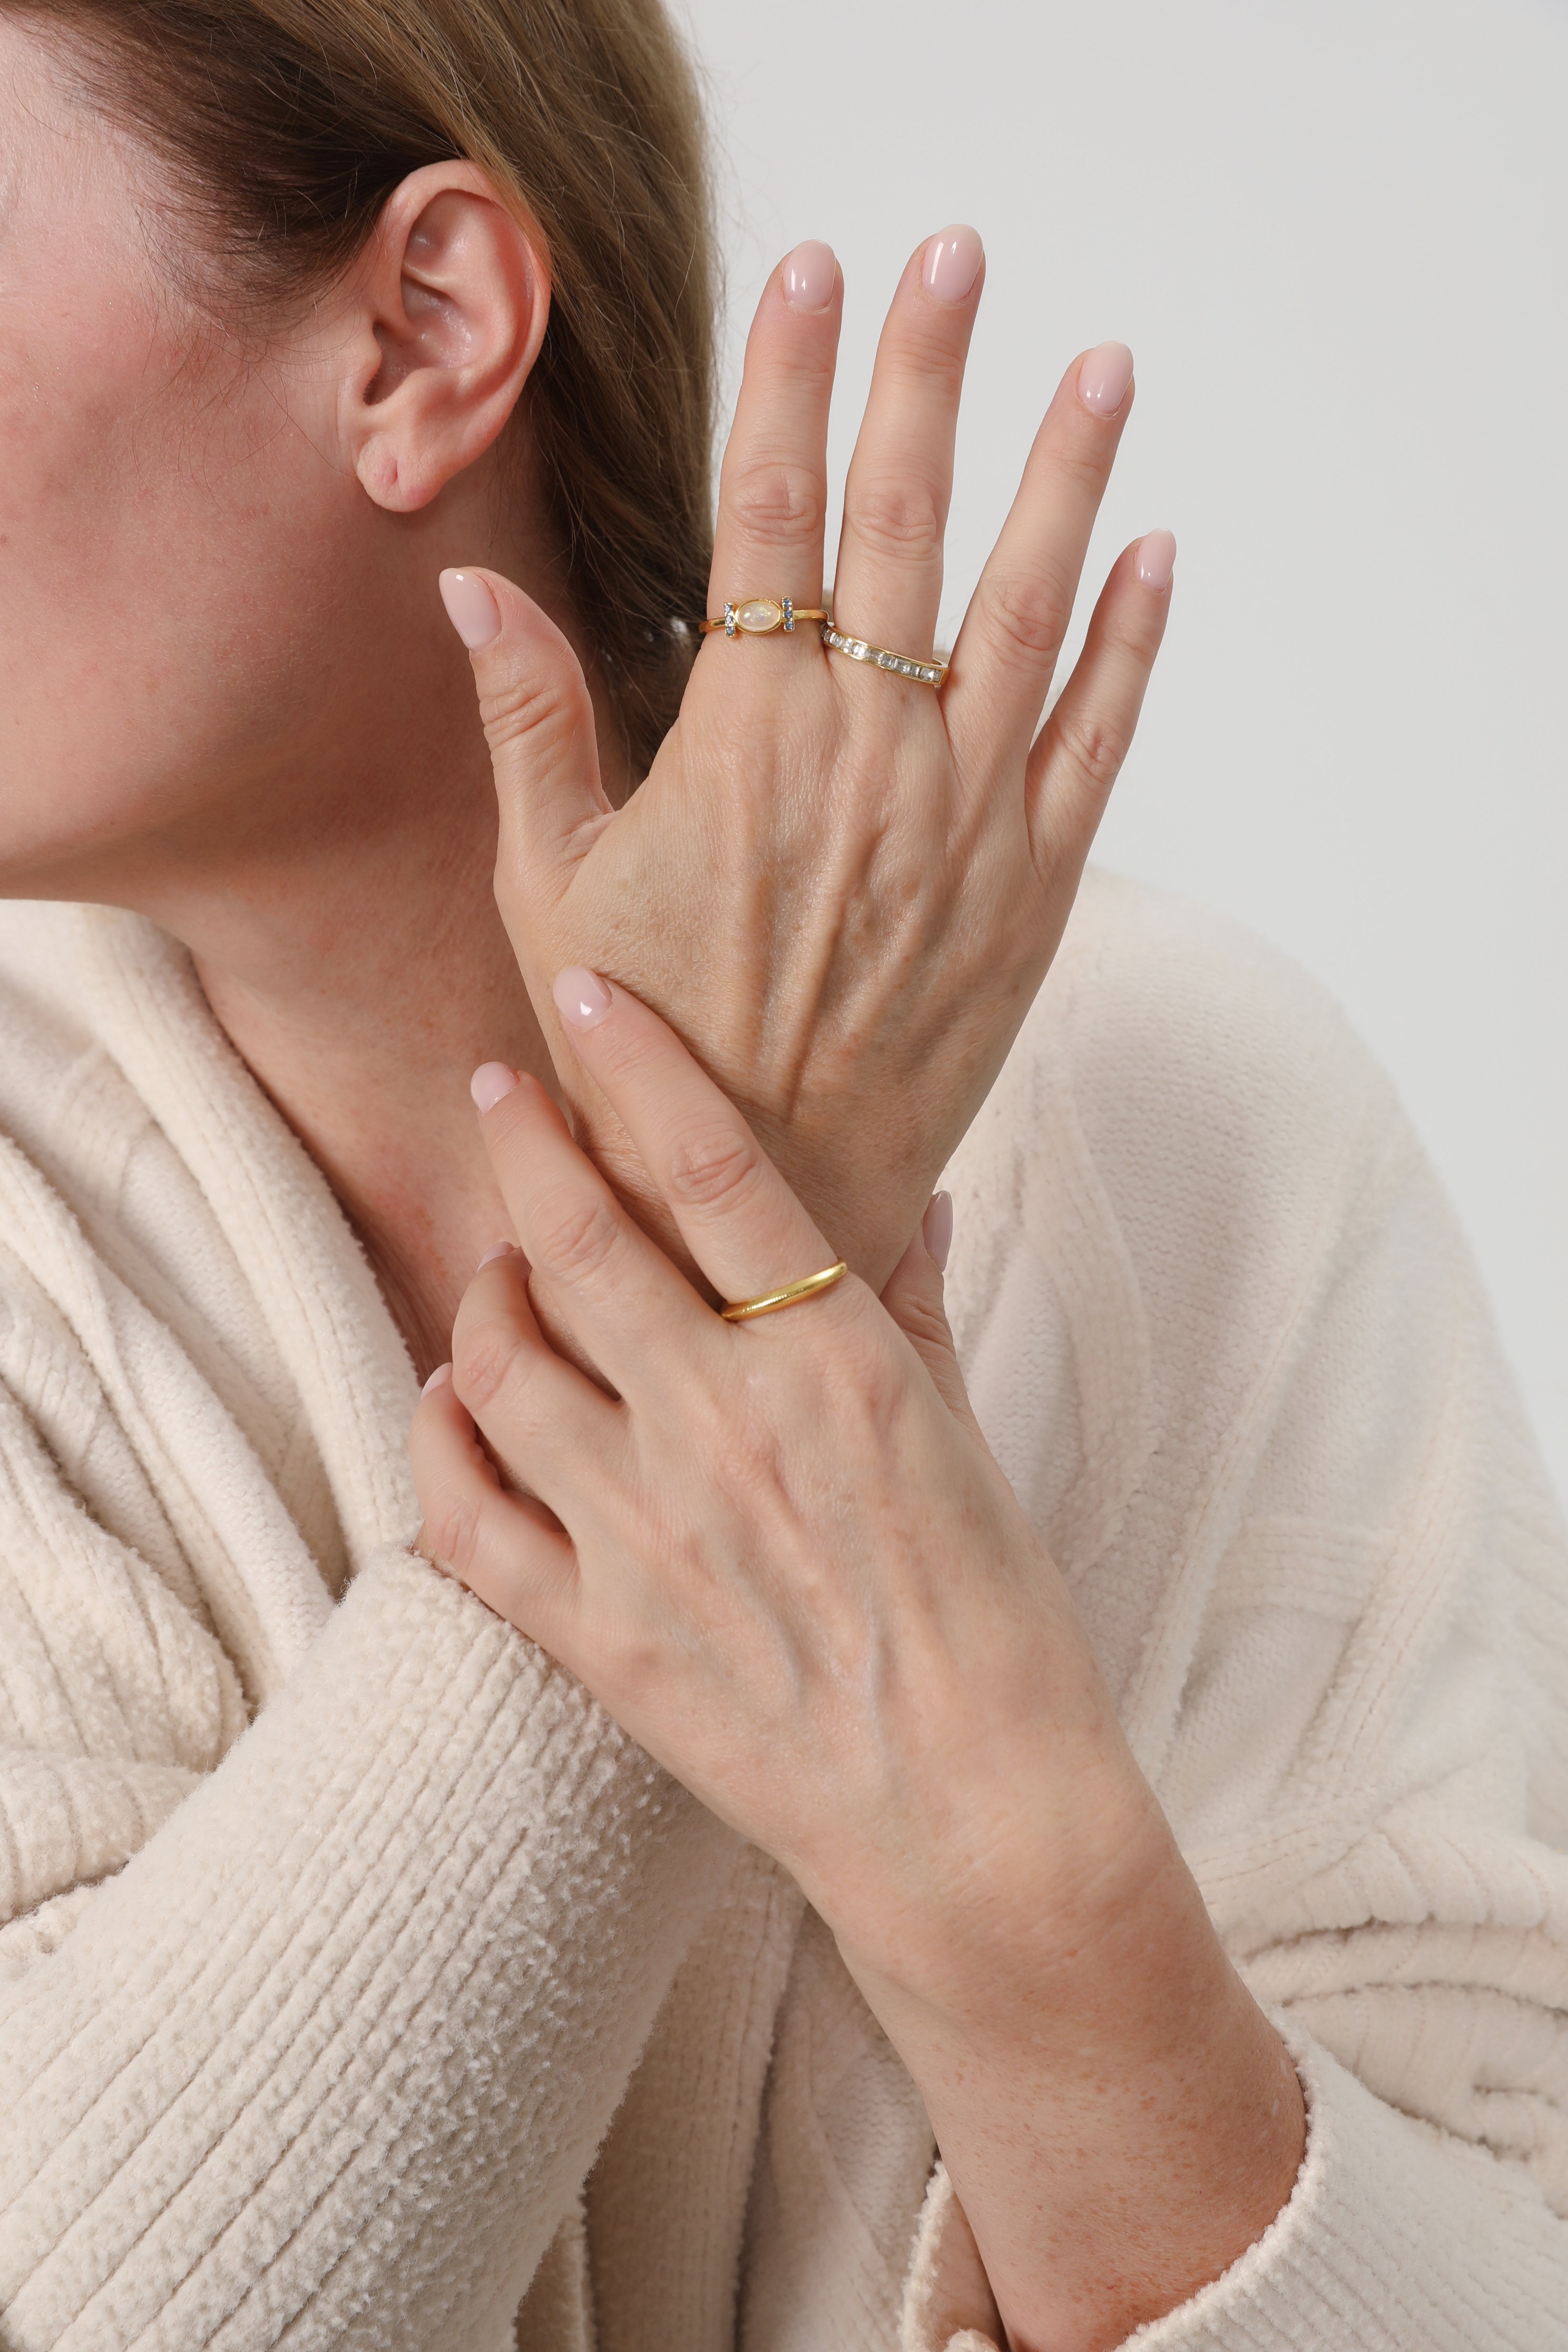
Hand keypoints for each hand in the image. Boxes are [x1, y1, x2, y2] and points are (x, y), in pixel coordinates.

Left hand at [411, 974, 1304, 2351]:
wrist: (974, 1820)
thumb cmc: (994, 1625)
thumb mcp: (971, 1441)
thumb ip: (917, 1307)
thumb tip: (913, 1192)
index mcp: (831, 1366)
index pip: (709, 1166)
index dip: (634, 1062)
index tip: (583, 997)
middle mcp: (722, 1428)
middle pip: (576, 1239)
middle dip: (522, 1141)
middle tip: (496, 1091)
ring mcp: (644, 1532)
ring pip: (498, 1360)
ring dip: (480, 1290)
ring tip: (498, 1268)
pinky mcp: (593, 1631)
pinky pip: (463, 1512)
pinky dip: (438, 1436)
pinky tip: (453, 1398)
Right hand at [442, 230, 1173, 1290]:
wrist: (757, 1206)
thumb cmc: (636, 1047)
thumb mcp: (550, 882)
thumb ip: (529, 720)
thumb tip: (469, 583)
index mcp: (743, 740)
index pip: (764, 514)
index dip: (784, 380)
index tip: (810, 272)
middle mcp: (868, 757)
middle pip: (902, 520)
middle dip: (927, 373)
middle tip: (957, 256)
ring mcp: (965, 821)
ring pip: (1031, 607)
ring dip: (1068, 475)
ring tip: (1103, 365)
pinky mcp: (1034, 892)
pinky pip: (1100, 739)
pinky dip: (1134, 644)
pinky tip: (1154, 554)